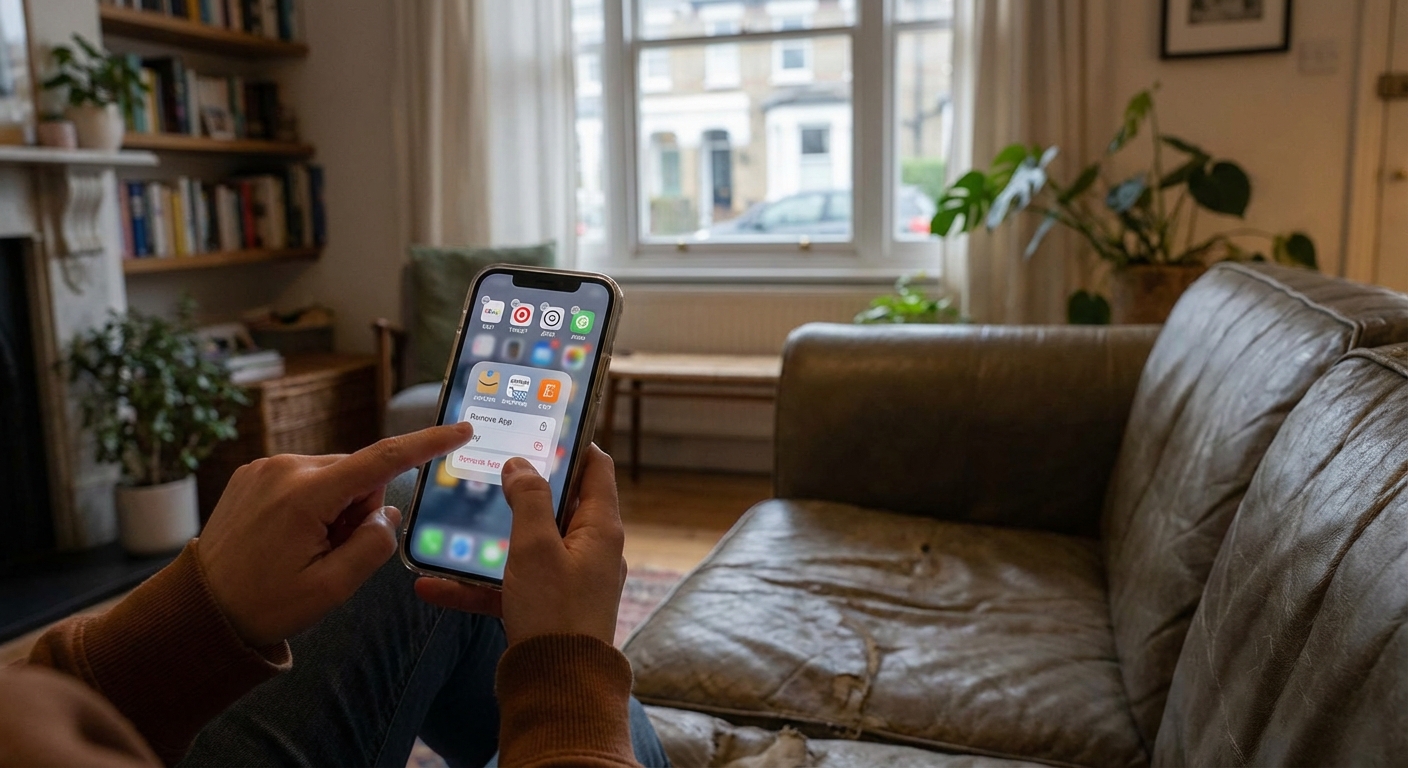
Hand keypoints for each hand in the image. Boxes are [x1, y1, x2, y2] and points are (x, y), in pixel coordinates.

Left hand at [197, 423, 473, 647]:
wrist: (199, 612)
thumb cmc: (264, 606)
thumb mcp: (331, 588)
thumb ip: (373, 546)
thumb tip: (386, 512)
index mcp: (306, 495)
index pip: (383, 460)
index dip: (428, 444)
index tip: (461, 430)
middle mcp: (285, 468)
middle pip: (358, 474)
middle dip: (360, 509)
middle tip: (331, 554)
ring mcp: (265, 467)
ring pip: (334, 476)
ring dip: (336, 508)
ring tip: (304, 550)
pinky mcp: (253, 474)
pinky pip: (306, 478)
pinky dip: (313, 504)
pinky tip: (290, 538)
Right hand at [415, 445, 625, 645]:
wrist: (556, 688)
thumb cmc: (555, 612)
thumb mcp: (536, 547)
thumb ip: (528, 499)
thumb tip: (521, 464)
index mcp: (600, 528)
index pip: (595, 469)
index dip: (573, 444)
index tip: (541, 427)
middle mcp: (590, 550)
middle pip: (557, 504)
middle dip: (520, 488)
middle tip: (487, 465)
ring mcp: (568, 580)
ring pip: (525, 547)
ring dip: (488, 539)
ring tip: (452, 522)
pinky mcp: (545, 608)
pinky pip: (507, 587)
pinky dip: (475, 586)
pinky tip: (430, 586)